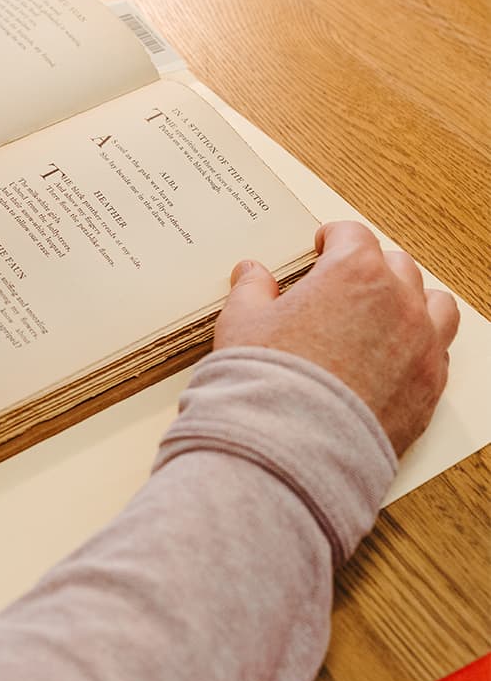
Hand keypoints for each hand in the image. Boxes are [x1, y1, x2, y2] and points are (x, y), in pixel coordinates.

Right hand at [214, 220, 458, 455]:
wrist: (293, 445)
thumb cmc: (269, 380)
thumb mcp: (242, 322)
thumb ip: (252, 289)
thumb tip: (251, 274)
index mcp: (353, 273)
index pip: (352, 235)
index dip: (332, 237)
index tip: (322, 246)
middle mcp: (398, 302)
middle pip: (396, 264)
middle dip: (369, 267)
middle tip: (343, 282)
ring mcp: (421, 345)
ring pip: (433, 303)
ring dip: (410, 300)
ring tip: (382, 313)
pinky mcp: (429, 387)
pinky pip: (437, 352)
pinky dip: (418, 346)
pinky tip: (392, 357)